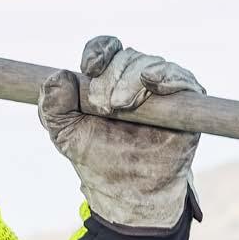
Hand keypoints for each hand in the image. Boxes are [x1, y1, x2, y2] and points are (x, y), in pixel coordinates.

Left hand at [37, 35, 204, 231]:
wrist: (125, 190)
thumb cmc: (95, 159)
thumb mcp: (64, 133)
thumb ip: (52, 106)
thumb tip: (57, 75)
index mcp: (107, 79)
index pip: (105, 49)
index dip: (98, 51)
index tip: (89, 67)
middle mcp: (135, 78)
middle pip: (126, 56)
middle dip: (111, 77)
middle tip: (104, 107)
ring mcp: (161, 88)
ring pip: (150, 64)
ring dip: (132, 81)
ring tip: (120, 107)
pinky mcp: (185, 101)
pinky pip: (181, 78)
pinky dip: (167, 77)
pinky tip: (153, 84)